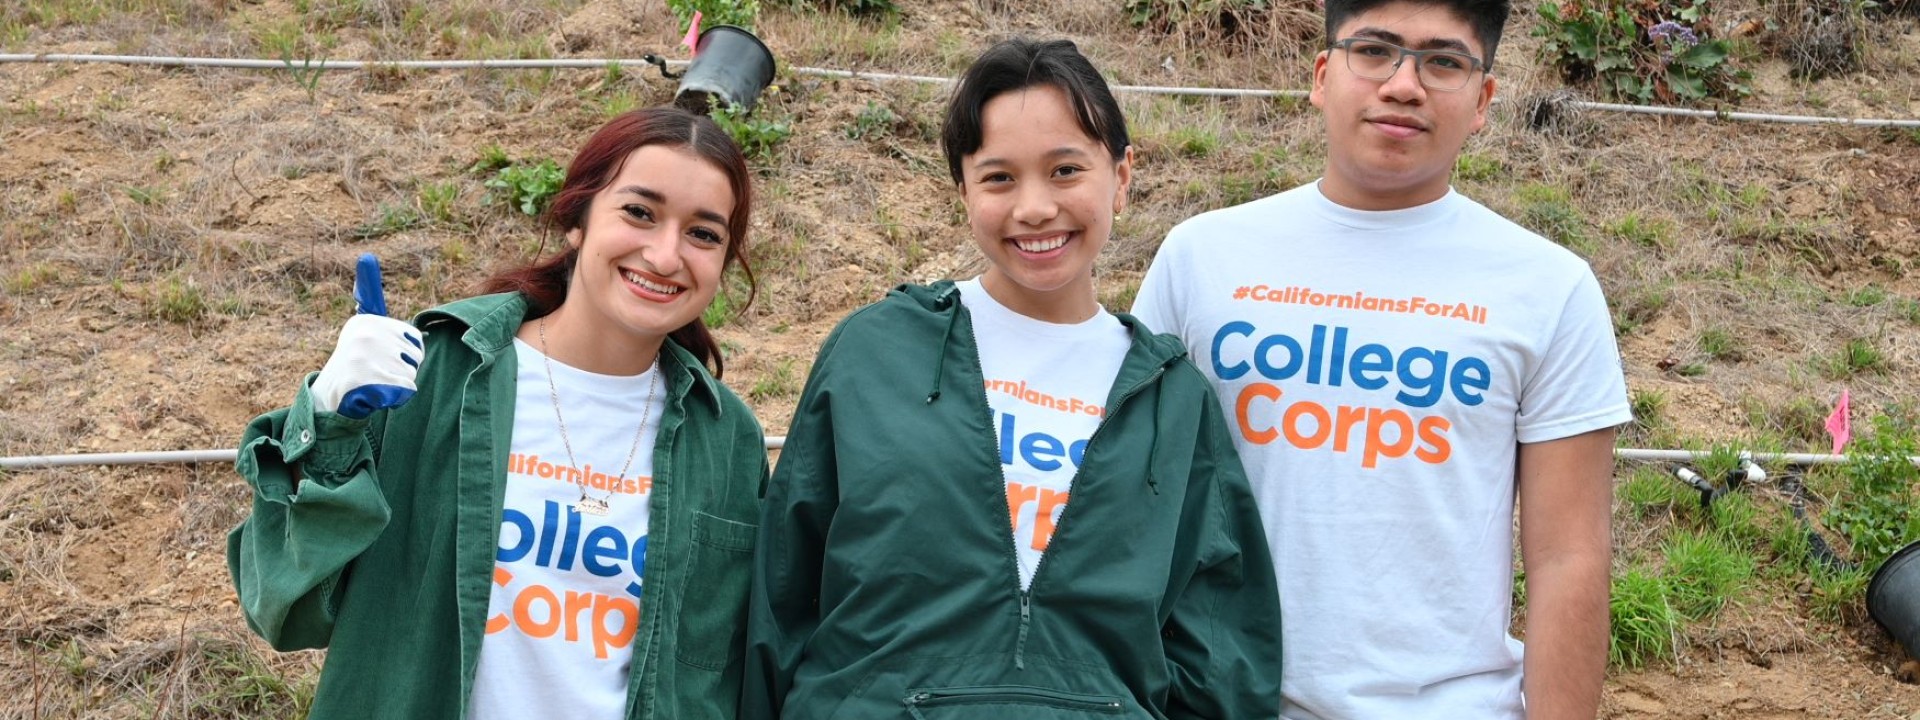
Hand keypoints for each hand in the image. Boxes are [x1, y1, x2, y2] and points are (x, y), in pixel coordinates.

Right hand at [310, 254, 422, 418]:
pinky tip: (376, 395)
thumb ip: (368, 298)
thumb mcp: (366, 328)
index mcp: (368, 322)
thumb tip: (366, 257)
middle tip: (377, 372)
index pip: (413, 340)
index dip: (405, 354)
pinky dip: (396, 398)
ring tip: (374, 383)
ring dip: (397, 384)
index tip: (382, 358)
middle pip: (415, 357)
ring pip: (410, 374)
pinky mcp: (364, 380)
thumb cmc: (359, 362)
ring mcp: (363, 357)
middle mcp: (365, 334)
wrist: (332, 397)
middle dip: (403, 370)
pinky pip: (405, 389)